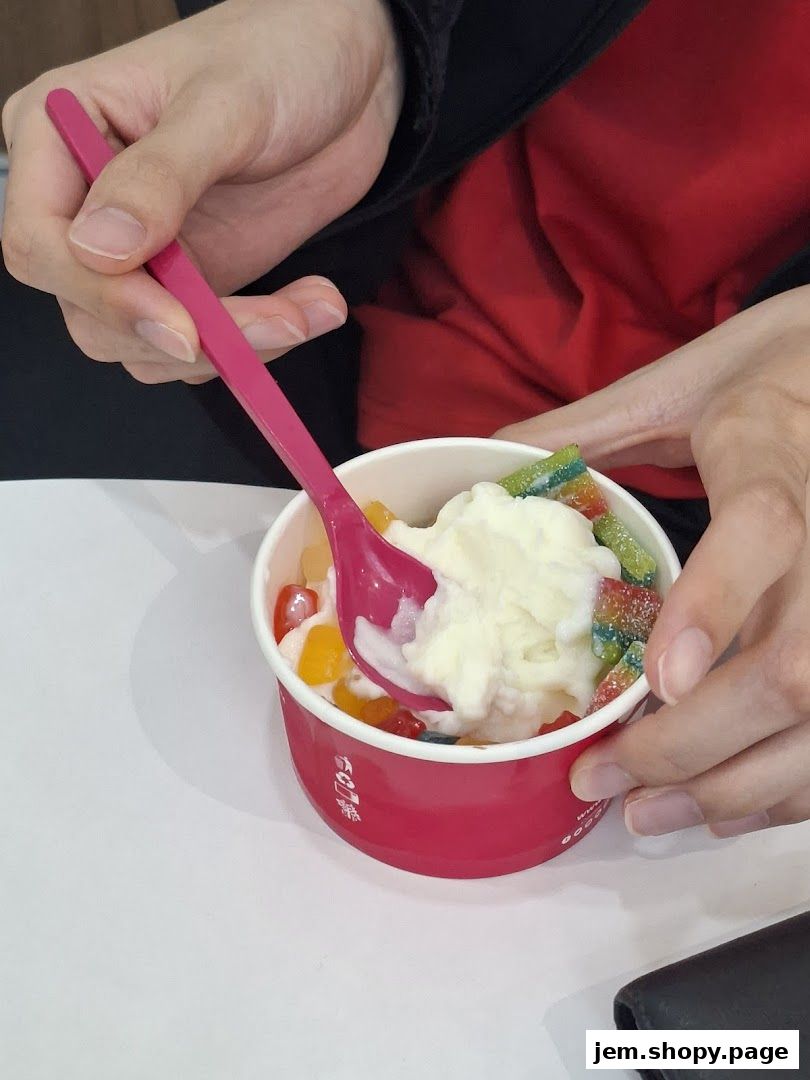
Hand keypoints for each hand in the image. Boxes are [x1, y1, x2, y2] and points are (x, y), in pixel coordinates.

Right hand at [1, 0, 402, 382]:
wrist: (345, 75)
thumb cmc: (277, 55)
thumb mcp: (223, 104)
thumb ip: (160, 175)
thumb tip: (98, 248)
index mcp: (58, 137)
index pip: (38, 244)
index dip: (103, 297)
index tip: (181, 324)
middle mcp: (87, 205)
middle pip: (90, 315)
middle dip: (181, 336)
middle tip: (272, 326)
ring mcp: (142, 254)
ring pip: (147, 347)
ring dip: (230, 348)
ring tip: (308, 311)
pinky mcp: (195, 284)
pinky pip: (203, 346)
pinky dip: (257, 344)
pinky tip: (310, 309)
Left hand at [496, 286, 809, 837]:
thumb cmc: (776, 370)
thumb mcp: (682, 385)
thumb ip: (592, 429)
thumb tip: (493, 458)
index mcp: (771, 451)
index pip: (763, 531)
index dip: (715, 608)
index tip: (661, 679)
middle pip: (796, 665)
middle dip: (696, 744)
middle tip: (607, 778)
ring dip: (741, 787)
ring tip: (650, 813)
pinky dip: (787, 786)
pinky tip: (725, 802)